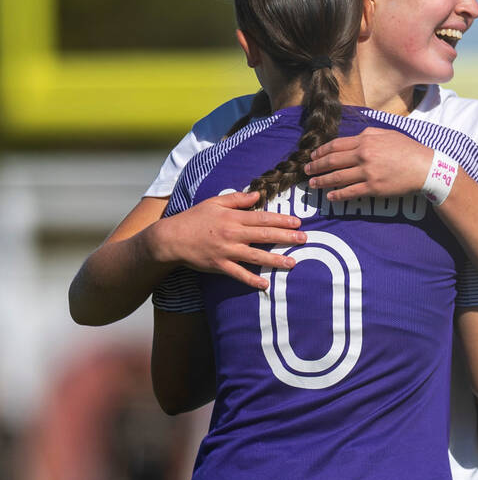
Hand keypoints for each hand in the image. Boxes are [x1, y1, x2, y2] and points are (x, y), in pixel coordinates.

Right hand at [147, 191, 304, 288]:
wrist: (170, 238)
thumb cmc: (193, 218)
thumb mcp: (214, 203)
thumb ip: (237, 199)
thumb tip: (258, 195)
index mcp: (233, 218)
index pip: (262, 218)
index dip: (281, 220)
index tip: (298, 222)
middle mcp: (232, 234)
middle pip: (264, 235)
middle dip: (286, 237)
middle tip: (305, 239)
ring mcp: (226, 251)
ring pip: (256, 256)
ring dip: (276, 260)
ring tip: (293, 262)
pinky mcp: (219, 265)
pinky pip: (238, 274)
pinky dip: (252, 280)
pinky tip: (265, 284)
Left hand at [305, 127, 433, 200]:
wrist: (424, 167)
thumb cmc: (408, 150)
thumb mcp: (387, 134)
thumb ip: (368, 134)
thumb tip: (354, 138)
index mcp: (365, 140)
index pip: (336, 146)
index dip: (321, 152)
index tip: (312, 156)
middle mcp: (363, 155)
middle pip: (332, 161)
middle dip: (316, 166)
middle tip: (306, 170)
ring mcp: (367, 172)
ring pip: (337, 177)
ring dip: (322, 181)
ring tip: (313, 184)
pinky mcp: (373, 188)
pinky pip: (350, 192)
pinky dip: (338, 195)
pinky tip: (331, 196)